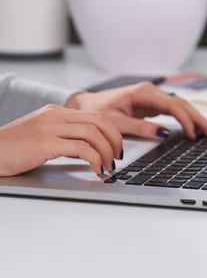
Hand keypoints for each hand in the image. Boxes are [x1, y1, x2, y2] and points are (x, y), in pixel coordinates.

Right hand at [0, 105, 122, 177]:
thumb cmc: (13, 149)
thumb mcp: (41, 135)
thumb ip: (62, 136)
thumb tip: (86, 150)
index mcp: (56, 112)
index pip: (95, 114)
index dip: (112, 130)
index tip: (116, 147)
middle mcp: (55, 115)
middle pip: (99, 120)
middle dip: (114, 139)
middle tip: (118, 157)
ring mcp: (50, 127)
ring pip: (92, 133)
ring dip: (106, 151)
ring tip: (108, 167)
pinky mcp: (46, 143)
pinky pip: (80, 148)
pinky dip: (94, 159)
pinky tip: (95, 170)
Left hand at [66, 82, 206, 140]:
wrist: (84, 107)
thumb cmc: (97, 111)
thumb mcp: (116, 122)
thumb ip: (139, 128)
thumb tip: (163, 134)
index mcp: (144, 92)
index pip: (172, 105)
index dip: (185, 119)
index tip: (192, 134)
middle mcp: (150, 92)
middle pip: (181, 103)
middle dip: (197, 118)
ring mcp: (151, 98)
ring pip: (179, 106)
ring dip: (194, 118)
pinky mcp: (150, 105)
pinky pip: (172, 111)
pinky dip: (184, 119)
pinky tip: (193, 129)